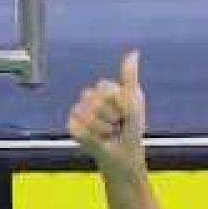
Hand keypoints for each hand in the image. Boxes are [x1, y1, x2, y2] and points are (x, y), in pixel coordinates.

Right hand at [67, 50, 146, 171]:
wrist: (124, 156)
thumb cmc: (130, 131)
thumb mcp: (134, 102)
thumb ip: (130, 77)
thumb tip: (133, 52)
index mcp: (105, 91)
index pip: (105, 86)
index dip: (119, 102)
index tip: (126, 112)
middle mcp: (90, 99)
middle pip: (94, 96)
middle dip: (112, 114)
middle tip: (118, 123)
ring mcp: (79, 113)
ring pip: (87, 112)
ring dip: (104, 126)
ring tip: (110, 132)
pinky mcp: (73, 127)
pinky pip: (80, 126)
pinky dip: (94, 136)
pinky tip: (99, 139)